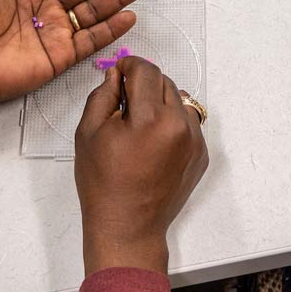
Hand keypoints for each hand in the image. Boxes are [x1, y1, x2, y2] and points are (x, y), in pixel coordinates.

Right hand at [75, 58, 207, 274]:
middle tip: (123, 101)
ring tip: (139, 124)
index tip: (120, 70)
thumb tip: (116, 75)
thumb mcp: (88, 133)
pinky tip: (152, 142)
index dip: (129, 65)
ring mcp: (195, 141)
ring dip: (160, 102)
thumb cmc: (103, 184)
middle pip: (164, 81)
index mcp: (151, 118)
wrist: (128, 226)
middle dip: (143, 84)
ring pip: (179, 100)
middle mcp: (179, 126)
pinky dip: (172, 122)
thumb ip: (102, 95)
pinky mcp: (201, 155)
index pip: (146, 70)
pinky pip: (188, 123)